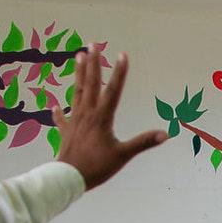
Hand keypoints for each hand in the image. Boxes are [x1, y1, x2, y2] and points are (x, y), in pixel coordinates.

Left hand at [53, 51, 166, 189]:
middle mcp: (87, 114)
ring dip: (78, 75)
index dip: (120, 72)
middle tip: (93, 44)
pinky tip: (56, 105)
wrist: (69, 177)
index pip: (113, 90)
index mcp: (102, 117)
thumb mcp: (123, 155)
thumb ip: (143, 142)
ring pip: (77, 93)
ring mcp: (75, 121)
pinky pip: (61, 119)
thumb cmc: (97, 166)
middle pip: (91, 83)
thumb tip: (165, 134)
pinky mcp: (66, 132)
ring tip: (78, 57)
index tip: (122, 54)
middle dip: (93, 63)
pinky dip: (59, 112)